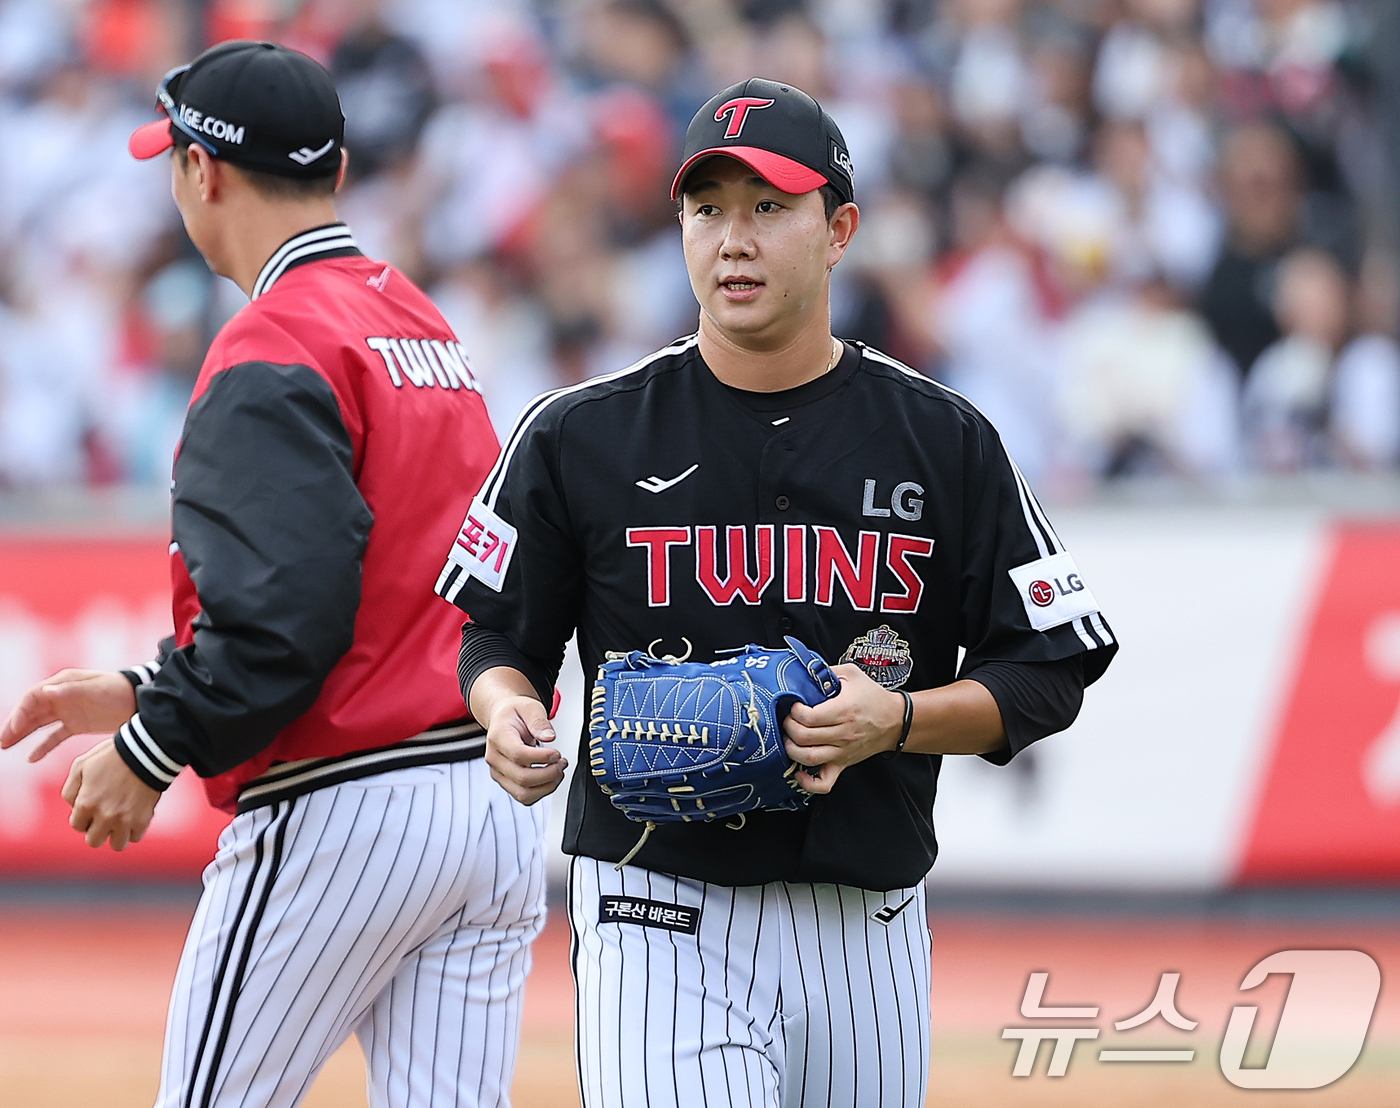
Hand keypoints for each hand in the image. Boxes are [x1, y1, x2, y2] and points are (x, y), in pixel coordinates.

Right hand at [0, 669, 136, 761]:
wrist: (140, 702)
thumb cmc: (118, 690)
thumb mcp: (95, 689)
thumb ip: (70, 691)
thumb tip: (45, 691)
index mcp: (62, 683)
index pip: (33, 697)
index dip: (20, 712)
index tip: (12, 729)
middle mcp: (61, 696)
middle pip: (31, 711)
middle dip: (15, 725)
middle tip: (2, 741)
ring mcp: (68, 711)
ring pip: (38, 723)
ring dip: (22, 734)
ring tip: (5, 746)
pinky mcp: (76, 724)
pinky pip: (54, 736)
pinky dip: (43, 746)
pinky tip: (32, 758)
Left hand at [62, 738, 161, 849]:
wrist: (147, 751)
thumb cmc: (111, 756)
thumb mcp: (80, 765)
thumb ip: (69, 790)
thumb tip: (73, 807)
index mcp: (86, 803)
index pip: (77, 826)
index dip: (83, 817)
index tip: (92, 806)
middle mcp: (105, 816)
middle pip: (94, 841)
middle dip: (97, 830)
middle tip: (104, 816)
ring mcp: (126, 819)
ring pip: (117, 844)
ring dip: (116, 834)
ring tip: (120, 821)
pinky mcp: (144, 819)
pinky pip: (135, 837)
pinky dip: (134, 830)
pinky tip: (133, 816)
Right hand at [484, 694, 566, 804]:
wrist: (502, 718)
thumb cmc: (514, 713)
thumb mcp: (529, 707)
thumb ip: (539, 721)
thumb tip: (549, 737)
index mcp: (498, 736)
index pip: (518, 755)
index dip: (541, 757)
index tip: (556, 753)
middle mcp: (494, 758)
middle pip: (522, 778)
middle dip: (548, 774)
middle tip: (561, 762)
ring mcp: (498, 772)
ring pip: (523, 794)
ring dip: (547, 786)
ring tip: (558, 771)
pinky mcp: (506, 781)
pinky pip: (524, 796)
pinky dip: (541, 791)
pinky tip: (550, 778)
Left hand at [783, 664, 903, 794]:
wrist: (895, 720)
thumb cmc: (873, 697)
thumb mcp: (851, 674)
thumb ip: (827, 670)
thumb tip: (804, 671)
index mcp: (843, 711)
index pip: (808, 717)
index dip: (794, 711)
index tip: (794, 705)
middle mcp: (842, 734)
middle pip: (803, 737)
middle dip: (788, 727)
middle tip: (788, 720)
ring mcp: (842, 752)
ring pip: (808, 758)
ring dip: (792, 749)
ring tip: (790, 738)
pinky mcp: (843, 764)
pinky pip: (824, 782)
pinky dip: (808, 782)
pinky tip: (799, 771)